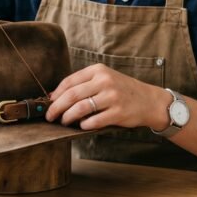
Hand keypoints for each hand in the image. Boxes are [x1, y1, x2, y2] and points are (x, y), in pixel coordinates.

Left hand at [45, 63, 169, 130]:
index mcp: (98, 71)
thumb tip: (54, 96)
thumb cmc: (121, 90)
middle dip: (57, 107)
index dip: (56, 93)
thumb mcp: (104, 79)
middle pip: (72, 95)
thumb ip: (83, 84)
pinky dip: (84, 125)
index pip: (70, 81)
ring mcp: (112, 97)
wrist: (149, 100)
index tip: (48, 102)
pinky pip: (94, 120)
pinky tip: (81, 126)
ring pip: (81, 108)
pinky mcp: (118, 112)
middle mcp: (105, 81)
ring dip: (68, 117)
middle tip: (50, 116)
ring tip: (64, 121)